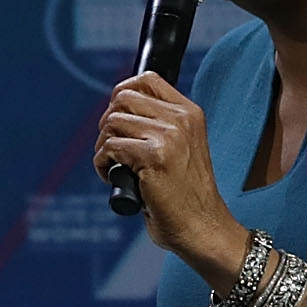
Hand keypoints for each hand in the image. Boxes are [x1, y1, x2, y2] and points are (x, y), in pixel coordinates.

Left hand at [97, 71, 242, 271]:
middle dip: (107, 124)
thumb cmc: (185, 195)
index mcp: (189, 113)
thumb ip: (159, 126)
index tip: (116, 117)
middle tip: (113, 149)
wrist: (203, 227)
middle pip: (122, 98)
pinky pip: (109, 148)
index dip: (122, 93)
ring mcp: (169, 137)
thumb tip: (117, 110)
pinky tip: (115, 178)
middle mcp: (181, 119)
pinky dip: (103, 165)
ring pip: (111, 123)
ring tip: (116, 168)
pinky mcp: (153, 157)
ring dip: (103, 147)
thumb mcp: (180, 148)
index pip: (147, 79)